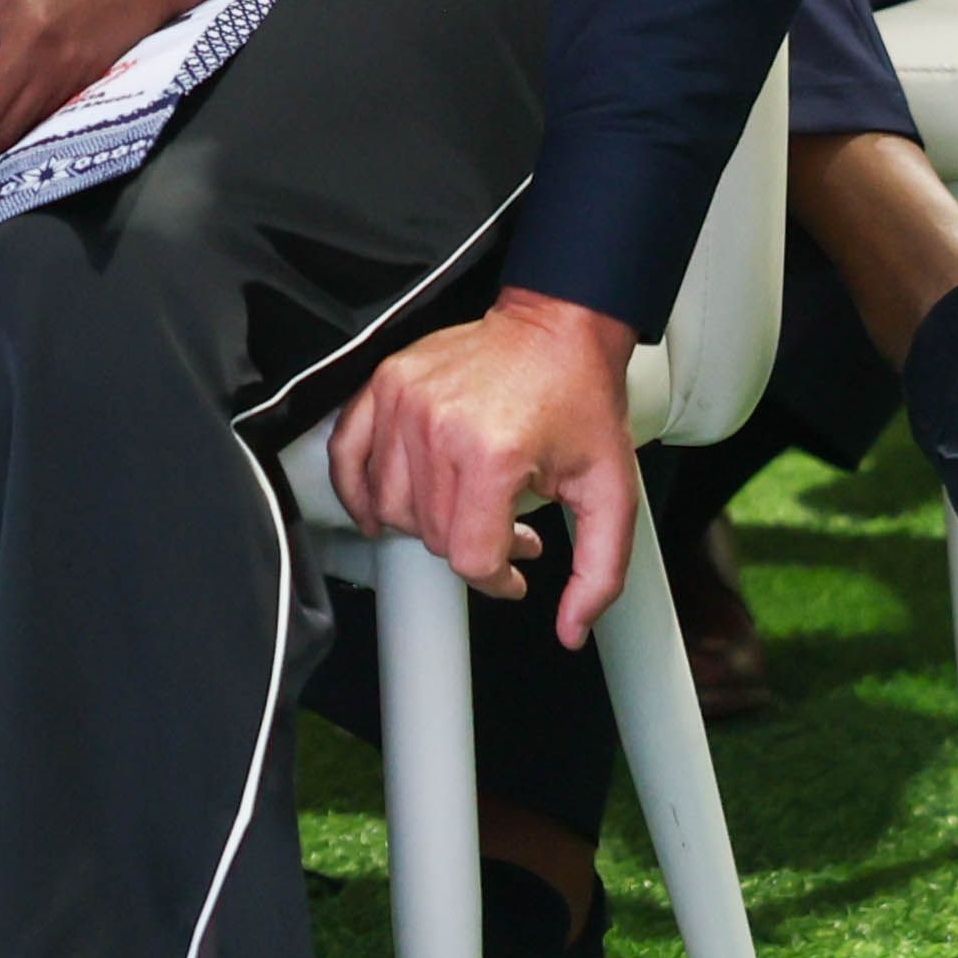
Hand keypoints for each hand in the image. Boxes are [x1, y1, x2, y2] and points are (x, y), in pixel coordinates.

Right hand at [331, 292, 648, 646]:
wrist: (557, 328)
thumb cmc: (581, 400)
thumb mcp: (611, 492)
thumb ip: (600, 571)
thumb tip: (572, 629)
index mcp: (493, 454)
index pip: (468, 557)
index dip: (497, 575)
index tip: (516, 563)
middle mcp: (440, 428)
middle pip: (430, 535)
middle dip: (470, 543)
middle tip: (503, 524)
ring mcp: (405, 403)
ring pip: (391, 506)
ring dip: (424, 521)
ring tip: (462, 505)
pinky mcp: (385, 384)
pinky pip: (346, 454)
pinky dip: (356, 489)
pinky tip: (377, 508)